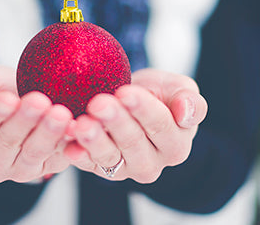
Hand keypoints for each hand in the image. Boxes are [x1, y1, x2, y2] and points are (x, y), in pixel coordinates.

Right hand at [0, 65, 73, 183]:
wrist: (25, 96)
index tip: (7, 99)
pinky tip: (76, 127)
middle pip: (7, 142)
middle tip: (40, 100)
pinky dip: (67, 143)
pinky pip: (57, 158)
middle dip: (25, 121)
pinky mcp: (44, 169)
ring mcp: (18, 170)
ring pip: (33, 153)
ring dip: (48, 133)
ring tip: (60, 113)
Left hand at [64, 69, 207, 182]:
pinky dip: (78, 155)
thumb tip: (186, 111)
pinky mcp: (99, 169)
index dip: (143, 109)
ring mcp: (124, 169)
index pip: (161, 126)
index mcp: (176, 145)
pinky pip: (88, 164)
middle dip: (115, 122)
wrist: (129, 100)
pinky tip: (68, 146)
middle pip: (133, 142)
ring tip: (82, 125)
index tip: (125, 92)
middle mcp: (152, 163)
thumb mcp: (179, 89)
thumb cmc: (157, 94)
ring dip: (94, 141)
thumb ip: (190, 101)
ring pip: (109, 157)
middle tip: (99, 103)